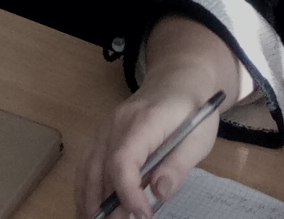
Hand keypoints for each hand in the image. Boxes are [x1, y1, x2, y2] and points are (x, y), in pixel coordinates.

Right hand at [77, 78, 226, 218]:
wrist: (178, 79)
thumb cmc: (193, 110)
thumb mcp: (199, 138)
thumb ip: (178, 165)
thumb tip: (159, 193)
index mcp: (144, 122)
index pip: (124, 160)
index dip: (128, 192)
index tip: (143, 215)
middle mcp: (117, 123)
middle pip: (103, 168)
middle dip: (108, 204)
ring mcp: (106, 127)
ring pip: (89, 167)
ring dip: (89, 199)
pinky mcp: (103, 134)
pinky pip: (88, 162)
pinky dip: (84, 186)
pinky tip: (88, 207)